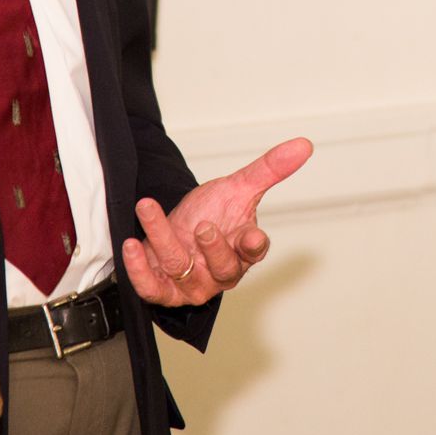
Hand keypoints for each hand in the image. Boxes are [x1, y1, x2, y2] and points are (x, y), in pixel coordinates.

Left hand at [122, 137, 311, 305]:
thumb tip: (304, 144)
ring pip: (181, 268)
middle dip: (213, 248)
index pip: (255, 251)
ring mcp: (191, 283)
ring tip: (148, 208)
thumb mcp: (239, 186)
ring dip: (162, 238)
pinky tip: (132, 245)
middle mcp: (220, 271)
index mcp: (244, 249)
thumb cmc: (213, 212)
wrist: (179, 226)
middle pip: (223, 268)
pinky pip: (151, 288)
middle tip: (203, 226)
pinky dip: (139, 270)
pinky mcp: (162, 290)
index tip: (252, 237)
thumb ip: (270, 169)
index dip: (254, 246)